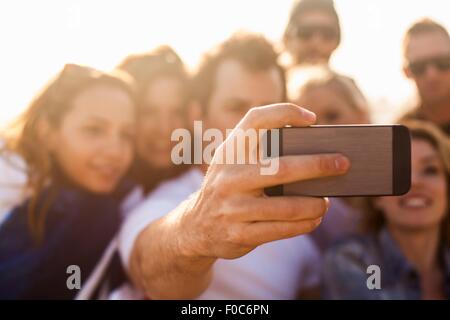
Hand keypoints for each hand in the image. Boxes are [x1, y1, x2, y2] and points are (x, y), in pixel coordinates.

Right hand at [174, 103, 350, 259]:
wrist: (194, 226)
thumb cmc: (227, 186)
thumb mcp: (232, 163)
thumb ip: (259, 152)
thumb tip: (314, 152)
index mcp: (229, 151)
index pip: (256, 120)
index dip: (285, 113)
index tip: (312, 119)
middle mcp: (228, 176)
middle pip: (282, 167)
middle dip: (318, 165)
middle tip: (343, 163)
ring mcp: (233, 207)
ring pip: (288, 206)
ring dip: (316, 204)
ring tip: (327, 201)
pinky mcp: (239, 233)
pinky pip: (282, 229)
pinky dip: (305, 224)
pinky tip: (315, 218)